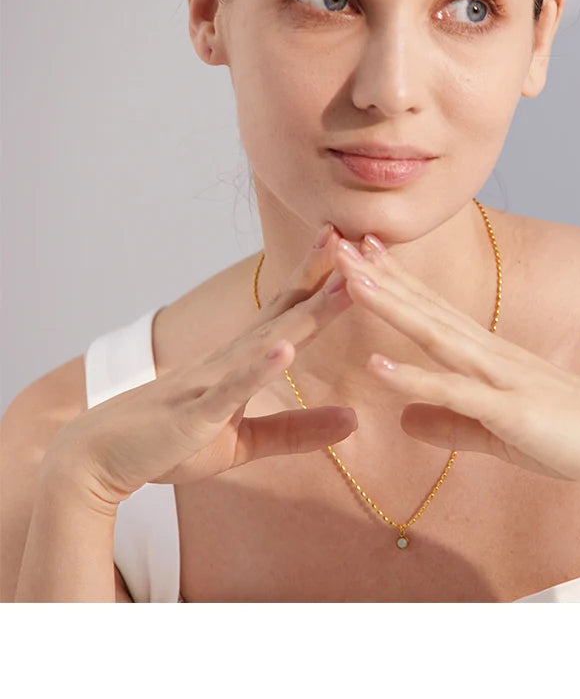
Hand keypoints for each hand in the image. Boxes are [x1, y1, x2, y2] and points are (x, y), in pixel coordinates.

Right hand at [45, 223, 358, 508]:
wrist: (100, 458)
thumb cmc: (170, 441)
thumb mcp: (244, 442)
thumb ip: (297, 431)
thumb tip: (353, 421)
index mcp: (243, 360)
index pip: (289, 311)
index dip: (324, 282)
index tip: (358, 251)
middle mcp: (231, 357)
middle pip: (287, 310)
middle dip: (325, 276)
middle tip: (360, 240)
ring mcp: (214, 380)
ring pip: (269, 338)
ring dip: (308, 312)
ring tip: (344, 284)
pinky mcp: (198, 411)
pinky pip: (232, 387)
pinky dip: (260, 368)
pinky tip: (286, 350)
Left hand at [331, 234, 579, 506]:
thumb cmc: (569, 439)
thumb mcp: (497, 432)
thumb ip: (449, 423)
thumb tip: (403, 419)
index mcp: (489, 358)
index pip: (433, 311)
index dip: (394, 282)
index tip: (359, 254)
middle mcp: (491, 356)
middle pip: (425, 308)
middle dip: (378, 275)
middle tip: (335, 241)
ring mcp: (500, 378)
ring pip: (434, 334)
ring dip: (389, 305)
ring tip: (348, 277)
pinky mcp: (509, 410)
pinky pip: (454, 391)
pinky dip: (414, 378)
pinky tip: (378, 364)